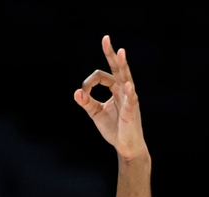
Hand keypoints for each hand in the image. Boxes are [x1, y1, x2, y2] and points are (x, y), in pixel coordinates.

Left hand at [74, 35, 147, 160]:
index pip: (101, 76)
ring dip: (122, 65)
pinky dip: (129, 92)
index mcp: (115, 89)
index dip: (88, 83)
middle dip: (111, 54)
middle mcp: (124, 90)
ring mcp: (129, 99)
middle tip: (105, 38)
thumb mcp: (95, 113)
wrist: (125, 146)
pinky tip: (126, 85)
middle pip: (118, 68)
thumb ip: (86, 102)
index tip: (82, 95)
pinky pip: (131, 99)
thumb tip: (76, 92)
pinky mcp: (132, 111)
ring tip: (121, 53)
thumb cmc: (114, 128)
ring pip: (126, 78)